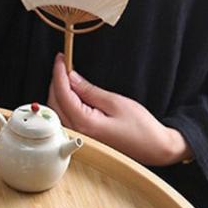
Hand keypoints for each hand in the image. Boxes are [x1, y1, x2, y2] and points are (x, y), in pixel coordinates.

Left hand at [47, 54, 191, 165]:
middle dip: (56, 81)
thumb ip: (89, 91)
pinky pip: (63, 118)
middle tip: (64, 64)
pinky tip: (70, 94)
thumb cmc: (140, 129)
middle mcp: (76, 132)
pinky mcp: (81, 138)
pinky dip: (62, 103)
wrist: (153, 149)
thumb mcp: (115, 103)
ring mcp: (77, 137)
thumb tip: (72, 78)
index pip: (62, 93)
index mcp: (83, 123)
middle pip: (54, 102)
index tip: (61, 58)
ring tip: (67, 76)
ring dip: (58, 92)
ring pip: (56, 111)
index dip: (59, 73)